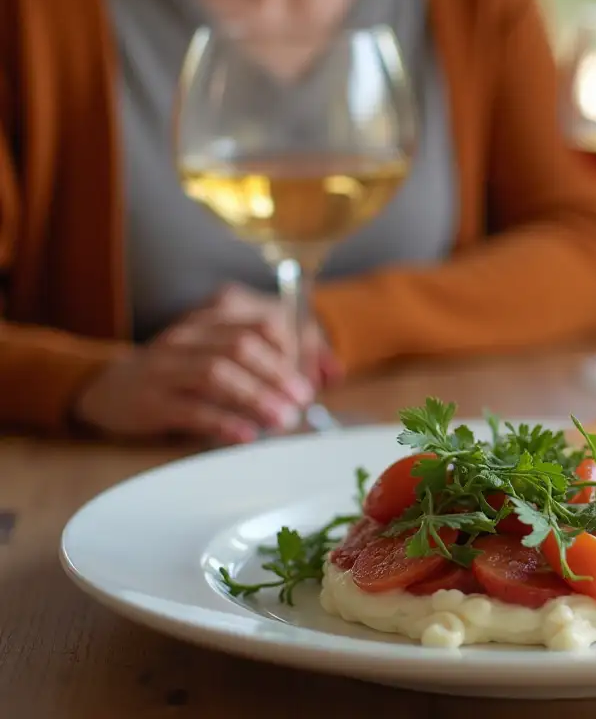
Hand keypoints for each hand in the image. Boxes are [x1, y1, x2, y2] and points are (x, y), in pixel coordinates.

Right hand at [72, 285, 333, 444]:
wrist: (108, 388)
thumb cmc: (181, 373)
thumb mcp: (221, 355)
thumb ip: (271, 362)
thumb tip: (330, 374)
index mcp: (211, 319)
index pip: (261, 322)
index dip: (291, 349)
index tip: (308, 378)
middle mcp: (188, 336)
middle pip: (242, 346)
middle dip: (278, 374)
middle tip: (301, 401)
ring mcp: (165, 365)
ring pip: (217, 373)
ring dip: (255, 396)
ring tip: (283, 419)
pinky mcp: (149, 399)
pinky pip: (190, 409)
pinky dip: (223, 421)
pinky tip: (247, 434)